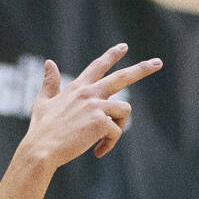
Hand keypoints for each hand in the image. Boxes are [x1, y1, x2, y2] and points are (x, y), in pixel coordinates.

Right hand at [20, 43, 161, 164]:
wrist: (40, 150)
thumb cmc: (40, 130)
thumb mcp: (43, 102)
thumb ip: (49, 83)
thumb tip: (48, 62)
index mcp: (77, 88)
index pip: (98, 67)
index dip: (111, 55)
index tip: (123, 47)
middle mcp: (89, 92)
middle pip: (122, 77)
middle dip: (142, 69)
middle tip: (158, 63)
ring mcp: (95, 105)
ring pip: (124, 109)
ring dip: (119, 126)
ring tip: (102, 141)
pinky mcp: (100, 121)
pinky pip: (116, 131)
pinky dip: (109, 144)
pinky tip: (98, 151)